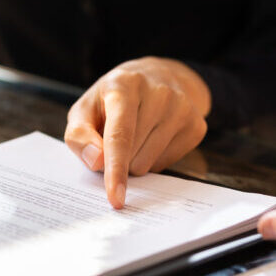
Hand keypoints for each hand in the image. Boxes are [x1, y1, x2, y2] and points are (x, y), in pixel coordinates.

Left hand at [64, 57, 209, 208]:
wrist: (158, 77)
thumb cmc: (113, 99)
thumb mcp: (85, 110)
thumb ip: (79, 135)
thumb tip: (97, 162)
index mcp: (125, 84)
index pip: (120, 135)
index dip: (115, 169)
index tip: (115, 198)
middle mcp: (159, 93)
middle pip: (132, 156)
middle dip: (117, 159)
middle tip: (117, 135)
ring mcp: (182, 108)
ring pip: (148, 165)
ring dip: (135, 160)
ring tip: (137, 134)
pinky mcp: (197, 125)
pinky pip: (165, 165)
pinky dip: (153, 159)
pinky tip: (154, 136)